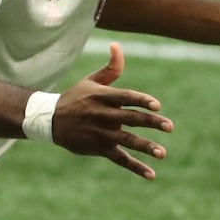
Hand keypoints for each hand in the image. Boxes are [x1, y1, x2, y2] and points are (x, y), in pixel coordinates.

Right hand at [52, 42, 171, 179]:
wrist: (50, 121)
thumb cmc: (75, 98)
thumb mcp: (91, 81)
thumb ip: (111, 68)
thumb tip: (118, 46)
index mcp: (102, 97)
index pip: (125, 97)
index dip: (141, 100)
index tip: (157, 105)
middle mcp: (102, 115)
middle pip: (130, 119)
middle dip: (150, 122)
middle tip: (169, 126)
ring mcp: (100, 133)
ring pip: (126, 141)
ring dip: (145, 147)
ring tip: (162, 153)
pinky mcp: (98, 148)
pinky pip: (119, 159)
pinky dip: (135, 167)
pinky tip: (151, 174)